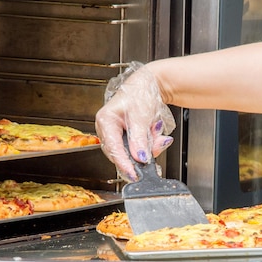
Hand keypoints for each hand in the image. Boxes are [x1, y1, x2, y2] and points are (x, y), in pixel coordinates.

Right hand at [95, 62, 174, 180]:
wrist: (149, 87)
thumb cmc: (140, 94)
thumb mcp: (141, 116)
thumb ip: (140, 138)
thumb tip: (140, 157)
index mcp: (105, 121)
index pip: (113, 148)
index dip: (124, 164)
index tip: (134, 174)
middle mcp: (108, 130)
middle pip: (121, 154)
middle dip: (140, 153)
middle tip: (154, 149)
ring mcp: (117, 136)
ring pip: (132, 153)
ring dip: (148, 146)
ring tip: (155, 129)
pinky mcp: (127, 140)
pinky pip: (138, 149)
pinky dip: (150, 144)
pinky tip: (154, 131)